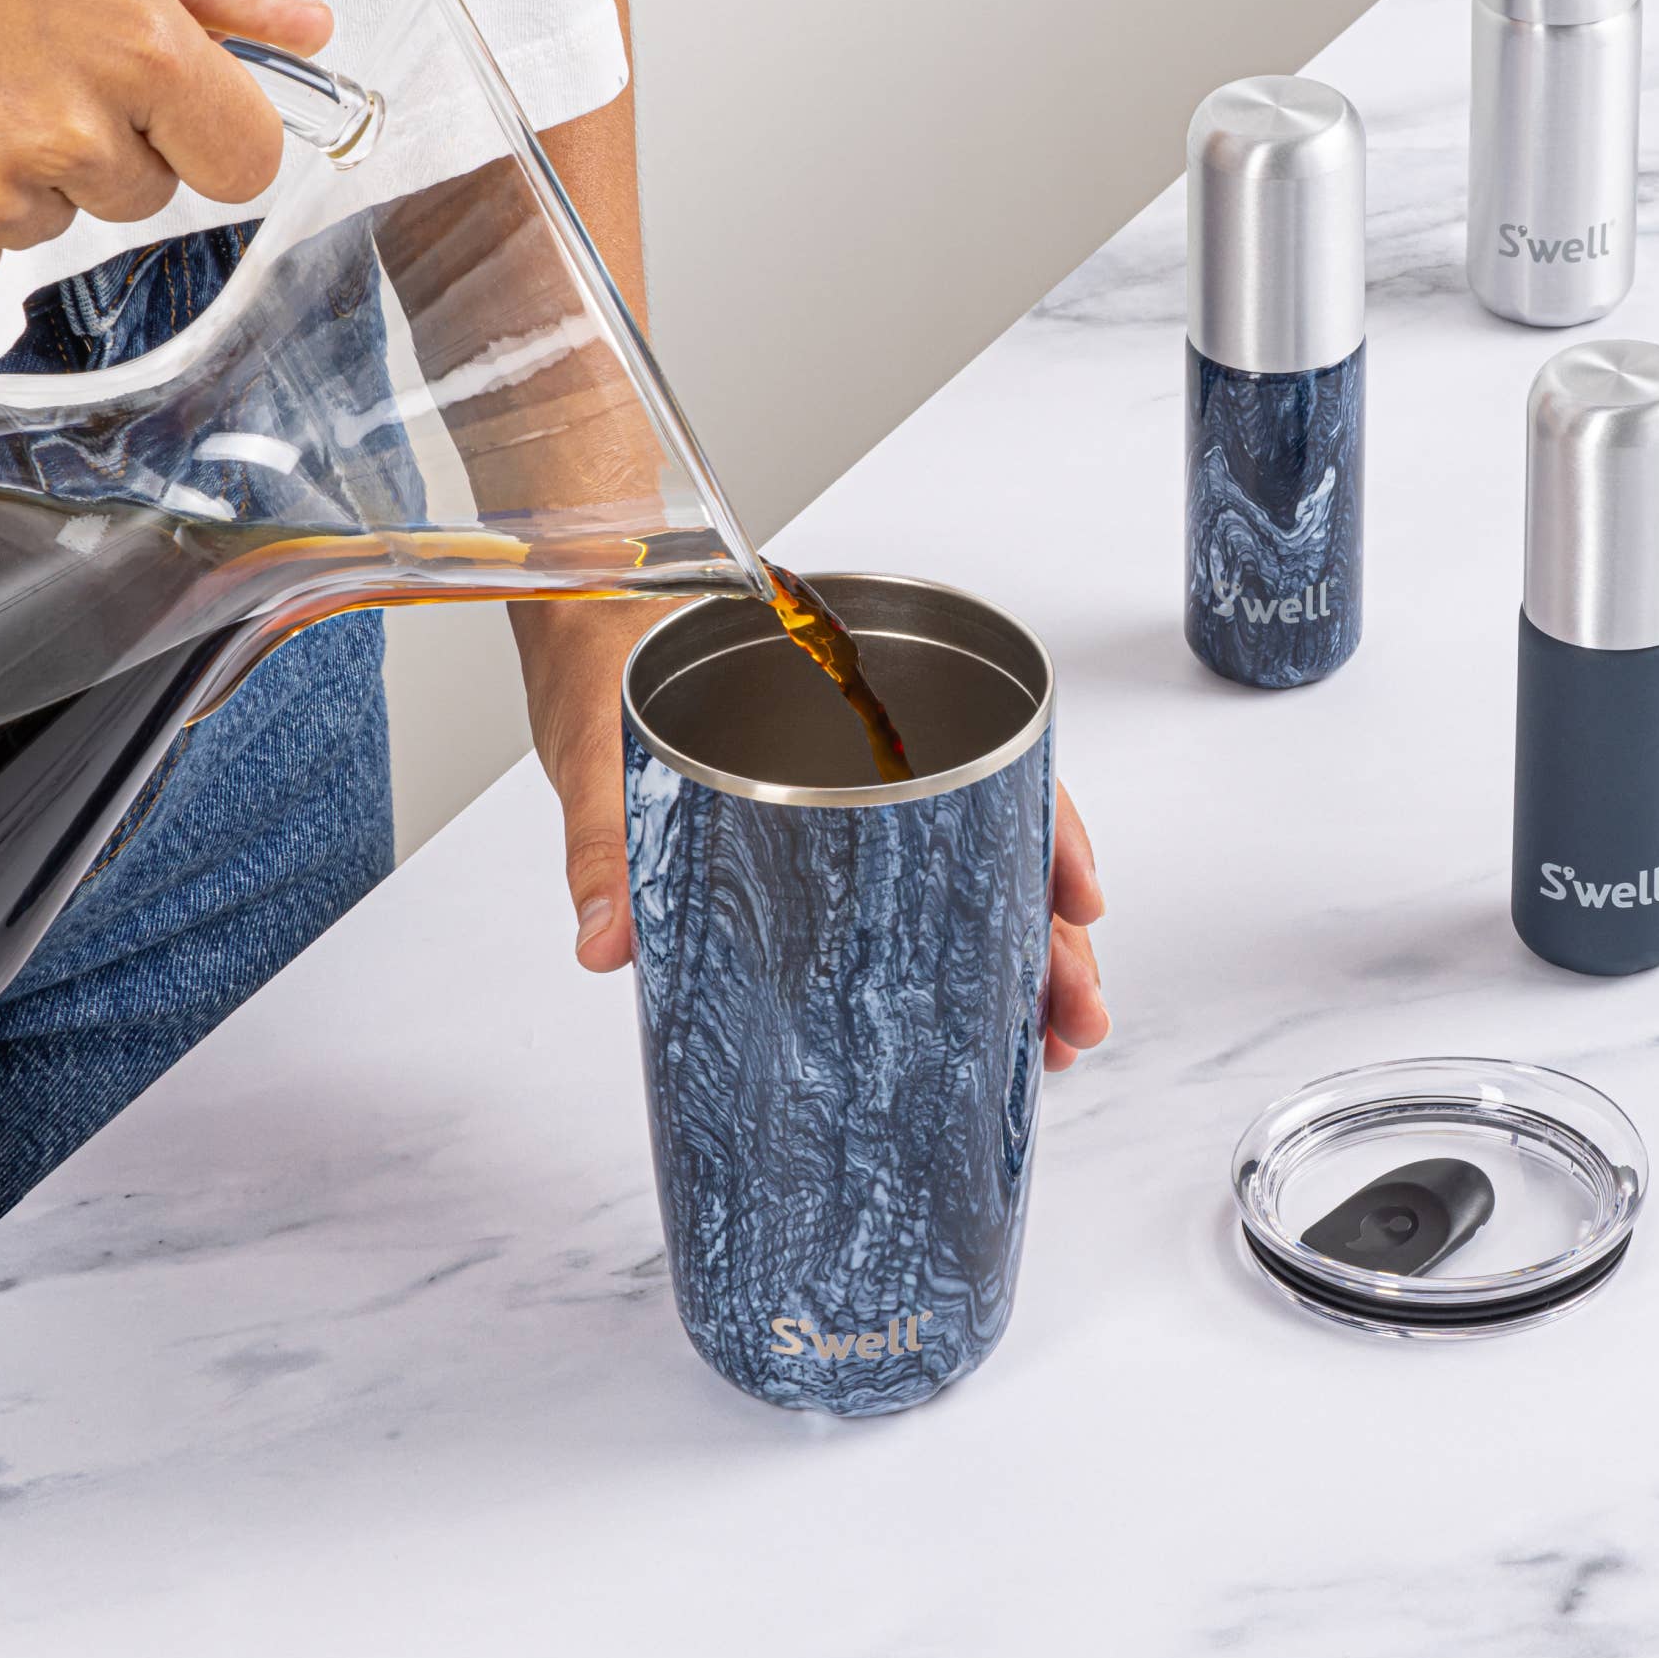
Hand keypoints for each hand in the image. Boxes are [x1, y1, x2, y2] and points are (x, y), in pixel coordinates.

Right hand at [0, 0, 332, 295]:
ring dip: (8, 176)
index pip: (248, 159)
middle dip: (93, 145)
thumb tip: (309, 24)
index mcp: (134, 45)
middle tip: (0, 62)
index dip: (210, 139)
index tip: (169, 116)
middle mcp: (71, 131)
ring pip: (51, 227)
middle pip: (144, 197)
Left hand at [518, 598, 1110, 1071]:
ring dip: (1019, 951)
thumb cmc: (608, 653)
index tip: (1078, 898)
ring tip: (1052, 1040)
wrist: (579, 617)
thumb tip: (607, 940)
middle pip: (997, 834)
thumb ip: (602, 839)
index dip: (1045, 831)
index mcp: (846, 700)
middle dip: (1051, 930)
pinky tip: (981, 1009)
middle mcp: (870, 747)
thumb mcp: (602, 746)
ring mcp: (853, 793)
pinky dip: (956, 948)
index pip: (983, 761)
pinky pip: (911, 885)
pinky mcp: (815, 835)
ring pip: (971, 868)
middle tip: (1075, 1017)